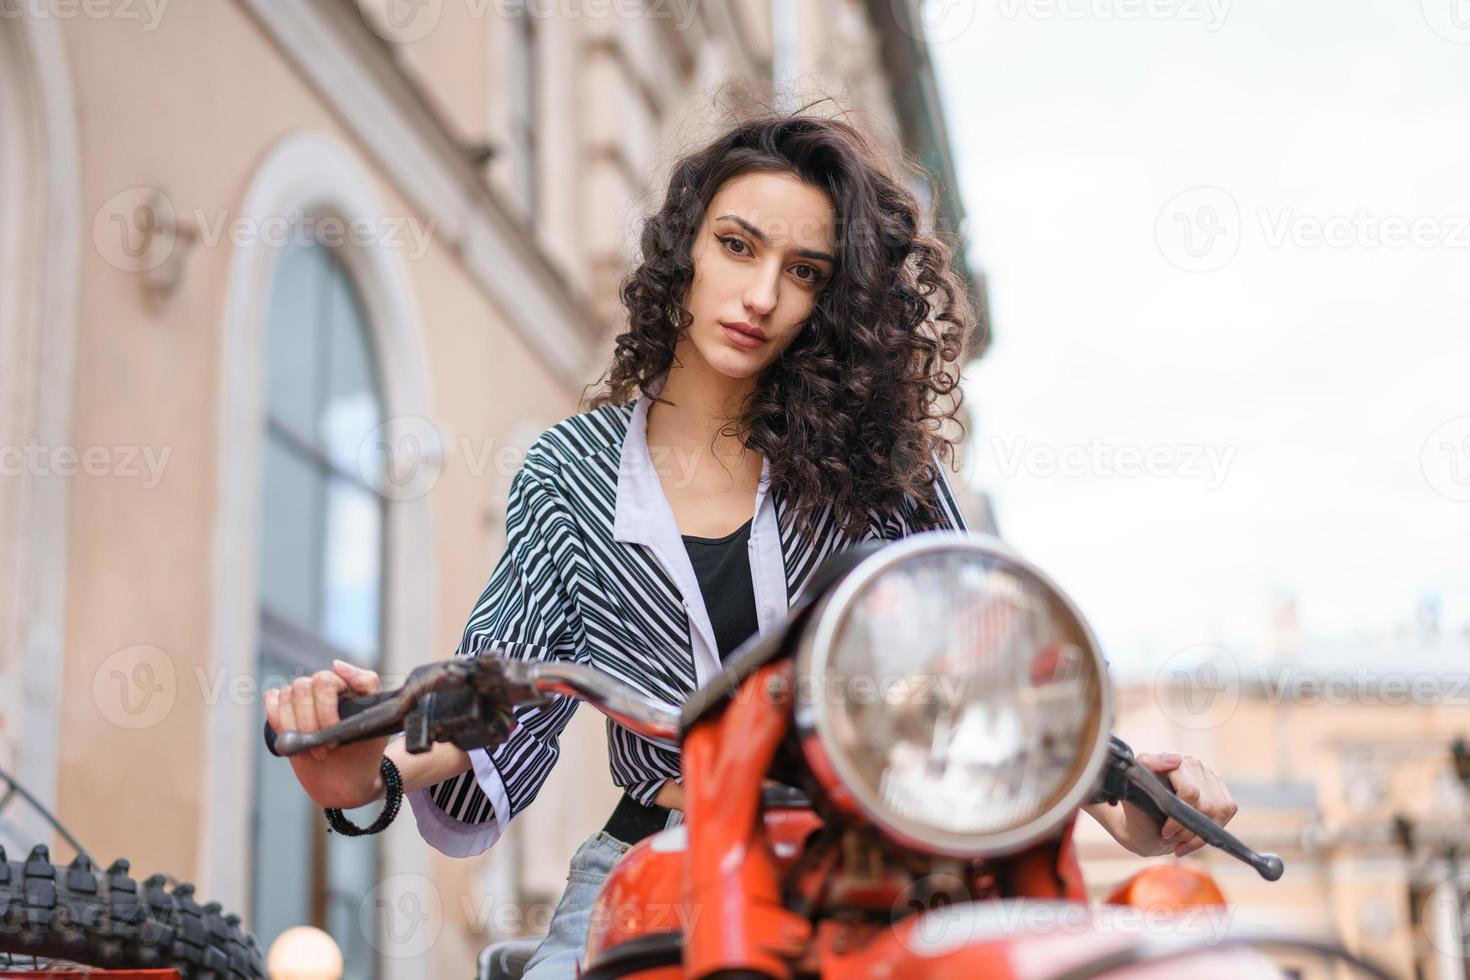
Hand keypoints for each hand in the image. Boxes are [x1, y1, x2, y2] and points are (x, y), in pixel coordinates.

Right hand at [264, 659, 388, 809]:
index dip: (324, 709)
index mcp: (345, 685)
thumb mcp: (377, 720)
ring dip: (294, 728)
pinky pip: (271, 701)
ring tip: (311, 753)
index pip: (325, 680)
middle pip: (301, 687)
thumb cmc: (365, 750)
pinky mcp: (284, 713)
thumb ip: (367, 684)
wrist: (346, 781)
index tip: (333, 734)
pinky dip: (277, 720)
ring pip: (285, 696)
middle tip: (323, 750)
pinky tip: (289, 738)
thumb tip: (336, 664)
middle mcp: (321, 688)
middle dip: (308, 723)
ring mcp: (302, 700)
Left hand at [1085, 752, 1238, 857]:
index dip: (1178, 817)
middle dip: (1187, 828)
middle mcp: (1192, 763)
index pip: (1190, 792)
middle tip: (1169, 837)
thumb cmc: (1138, 811)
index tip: (1165, 832)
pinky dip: (1208, 834)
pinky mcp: (1220, 790)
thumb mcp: (1133, 791)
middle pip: (1206, 806)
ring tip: (1178, 841)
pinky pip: (1226, 812)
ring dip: (1197, 834)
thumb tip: (1177, 759)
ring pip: (1218, 811)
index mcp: (1170, 760)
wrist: (1143, 826)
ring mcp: (1208, 776)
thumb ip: (1148, 769)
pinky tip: (1190, 841)